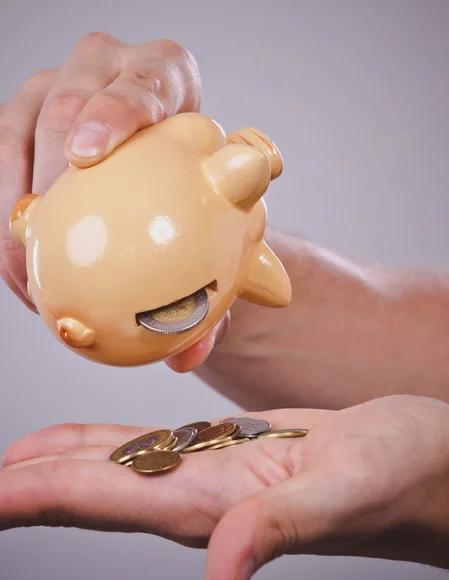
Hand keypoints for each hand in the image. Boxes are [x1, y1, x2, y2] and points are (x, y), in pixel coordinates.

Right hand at [0, 33, 200, 308]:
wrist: (157, 177)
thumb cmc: (189, 197)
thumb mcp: (210, 229)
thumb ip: (210, 289)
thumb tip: (187, 356)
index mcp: (167, 77)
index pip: (146, 82)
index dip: (117, 109)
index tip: (89, 156)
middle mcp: (105, 69)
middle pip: (68, 103)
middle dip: (52, 172)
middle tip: (49, 239)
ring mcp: (55, 88)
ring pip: (17, 131)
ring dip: (15, 205)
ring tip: (32, 278)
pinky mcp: (19, 118)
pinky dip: (3, 217)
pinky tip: (20, 269)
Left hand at [2, 395, 448, 579]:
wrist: (429, 463)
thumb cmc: (403, 475)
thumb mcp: (347, 493)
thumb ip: (281, 531)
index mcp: (219, 505)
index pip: (108, 500)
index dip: (41, 498)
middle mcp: (206, 495)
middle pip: (97, 491)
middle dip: (30, 488)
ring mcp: (219, 475)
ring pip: (121, 469)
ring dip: (61, 467)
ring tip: (11, 467)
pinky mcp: (237, 453)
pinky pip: (159, 447)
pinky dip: (115, 444)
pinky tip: (93, 444)